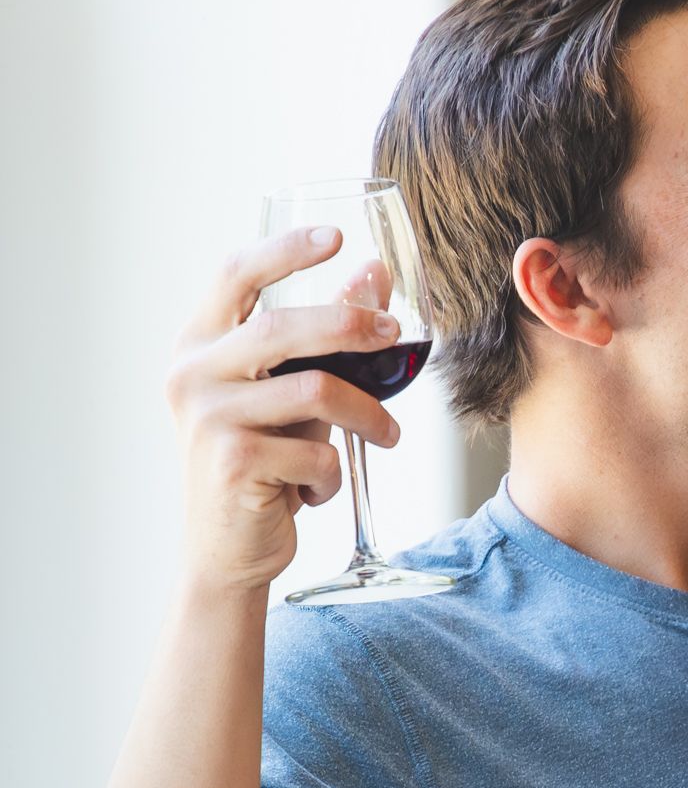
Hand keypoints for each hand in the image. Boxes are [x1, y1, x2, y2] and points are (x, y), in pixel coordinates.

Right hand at [166, 231, 403, 596]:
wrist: (229, 550)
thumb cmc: (265, 463)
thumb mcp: (292, 393)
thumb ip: (325, 338)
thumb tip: (374, 270)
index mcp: (199, 344)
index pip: (235, 275)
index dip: (286, 249)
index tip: (338, 236)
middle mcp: (191, 373)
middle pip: (283, 326)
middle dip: (352, 325)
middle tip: (397, 333)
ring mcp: (207, 417)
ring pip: (315, 390)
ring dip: (367, 414)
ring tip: (387, 435)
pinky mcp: (231, 462)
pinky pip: (315, 452)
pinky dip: (333, 475)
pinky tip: (317, 490)